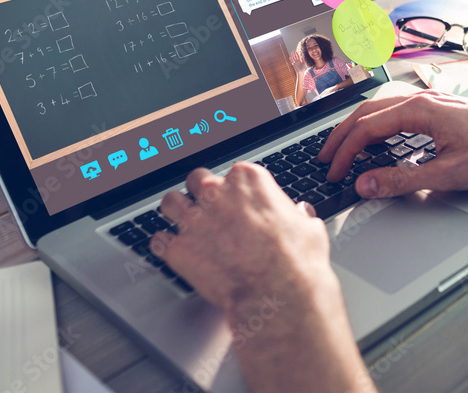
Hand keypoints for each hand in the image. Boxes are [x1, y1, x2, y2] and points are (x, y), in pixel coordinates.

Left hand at [151, 163, 372, 391]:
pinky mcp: (178, 249)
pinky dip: (164, 246)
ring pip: (170, 202)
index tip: (238, 201)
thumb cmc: (296, 261)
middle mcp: (217, 193)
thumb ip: (297, 215)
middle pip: (197, 180)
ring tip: (183, 223)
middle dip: (202, 194)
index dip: (235, 190)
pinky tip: (171, 251)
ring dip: (176, 212)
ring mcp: (194, 220)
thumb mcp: (308, 228)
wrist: (277, 294)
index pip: (233, 173)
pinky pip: (158, 240)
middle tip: (210, 210)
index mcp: (249, 180)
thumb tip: (299, 214)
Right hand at [320, 91, 467, 198]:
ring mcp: (430, 101)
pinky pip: (396, 112)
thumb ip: (402, 180)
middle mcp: (422, 99)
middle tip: (325, 160)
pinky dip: (377, 126)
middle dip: (341, 137)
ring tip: (344, 149)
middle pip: (367, 113)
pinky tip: (377, 140)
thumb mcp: (448, 174)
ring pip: (380, 110)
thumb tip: (367, 184)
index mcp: (419, 110)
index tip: (333, 173)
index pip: (366, 129)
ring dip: (358, 129)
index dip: (344, 153)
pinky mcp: (439, 109)